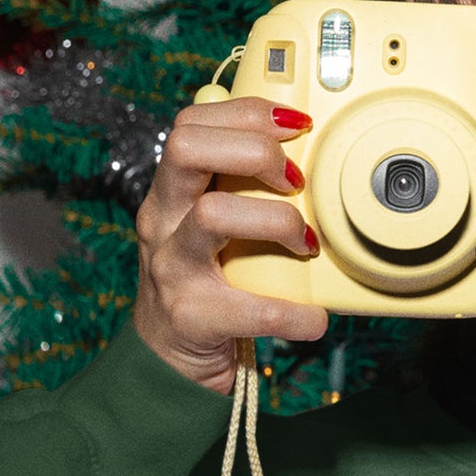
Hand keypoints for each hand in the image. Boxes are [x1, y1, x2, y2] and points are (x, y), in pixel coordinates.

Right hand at [132, 95, 327, 394]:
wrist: (170, 362)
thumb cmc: (206, 286)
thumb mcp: (213, 232)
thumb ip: (241, 194)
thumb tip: (305, 157)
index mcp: (170, 194)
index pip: (192, 124)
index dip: (245, 113)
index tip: (297, 125)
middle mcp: (161, 221)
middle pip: (187, 149)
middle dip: (253, 152)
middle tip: (296, 182)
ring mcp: (170, 268)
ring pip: (212, 215)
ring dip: (275, 222)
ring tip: (307, 244)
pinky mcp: (191, 317)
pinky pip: (251, 309)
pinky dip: (295, 313)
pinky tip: (314, 318)